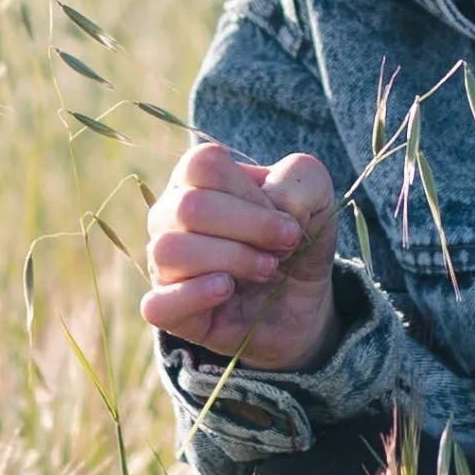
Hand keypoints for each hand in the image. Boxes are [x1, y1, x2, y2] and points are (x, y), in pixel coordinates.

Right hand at [141, 142, 339, 370]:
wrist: (300, 302)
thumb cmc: (295, 240)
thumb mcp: (316, 198)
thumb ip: (300, 177)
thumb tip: (272, 202)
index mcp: (196, 179)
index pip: (203, 165)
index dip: (252, 193)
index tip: (288, 220)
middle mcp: (168, 216)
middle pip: (189, 207)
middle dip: (252, 228)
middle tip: (284, 247)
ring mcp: (162, 263)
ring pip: (170, 251)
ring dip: (233, 260)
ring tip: (265, 270)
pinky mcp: (166, 309)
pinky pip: (157, 303)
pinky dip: (195, 295)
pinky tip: (227, 290)